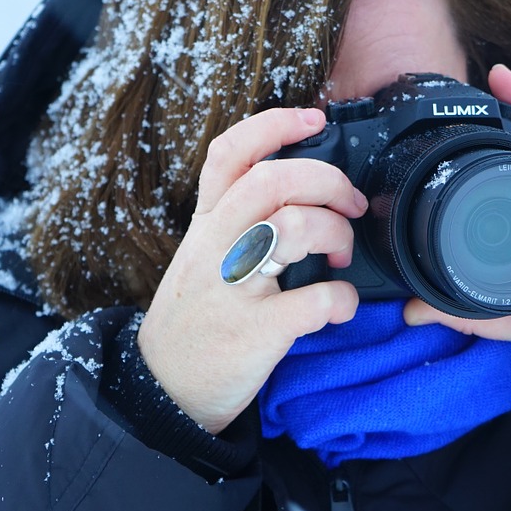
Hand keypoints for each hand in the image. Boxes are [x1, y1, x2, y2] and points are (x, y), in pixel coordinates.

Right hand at [137, 108, 365, 433]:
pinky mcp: (253, 332)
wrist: (160, 392)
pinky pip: (314, 301)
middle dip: (328, 182)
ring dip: (337, 235)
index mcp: (206, 225)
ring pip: (294, 227)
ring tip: (343, 259)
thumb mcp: (202, 259)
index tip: (314, 117)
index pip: (230, 154)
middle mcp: (215, 247)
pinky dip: (340, 301)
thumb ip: (238, 223)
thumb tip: (303, 194)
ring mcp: (232, 289)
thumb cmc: (194, 322)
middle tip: (351, 207)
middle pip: (273, 180)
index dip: (273, 124)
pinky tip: (339, 308)